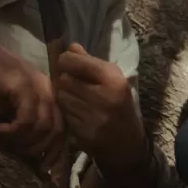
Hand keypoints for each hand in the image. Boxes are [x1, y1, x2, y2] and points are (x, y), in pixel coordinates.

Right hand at [0, 36, 66, 168]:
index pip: (63, 128)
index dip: (58, 153)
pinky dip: (13, 130)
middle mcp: (50, 91)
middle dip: (43, 150)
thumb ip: (25, 126)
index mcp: (51, 96)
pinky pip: (27, 118)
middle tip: (26, 161)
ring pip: (43, 127)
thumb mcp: (12, 109)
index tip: (49, 171)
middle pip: (57, 130)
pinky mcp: (23, 86)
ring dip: (24, 141)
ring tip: (7, 141)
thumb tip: (32, 155)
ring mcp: (39, 87)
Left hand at [55, 43, 146, 173]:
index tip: (67, 62)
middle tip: (70, 82)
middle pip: (65, 79)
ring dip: (63, 95)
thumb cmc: (119, 104)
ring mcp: (92, 116)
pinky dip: (66, 111)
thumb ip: (91, 62)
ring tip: (73, 97)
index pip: (77, 62)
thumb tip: (70, 46)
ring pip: (61, 97)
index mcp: (113, 79)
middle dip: (64, 79)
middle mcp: (103, 96)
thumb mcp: (113, 80)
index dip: (66, 59)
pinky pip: (64, 114)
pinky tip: (76, 111)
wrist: (125, 142)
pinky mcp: (82, 132)